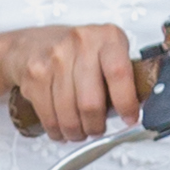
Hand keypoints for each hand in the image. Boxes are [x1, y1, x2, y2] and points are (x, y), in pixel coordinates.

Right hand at [6, 22, 144, 143]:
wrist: (31, 44)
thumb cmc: (76, 52)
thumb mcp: (106, 52)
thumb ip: (124, 76)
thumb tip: (139, 107)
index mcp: (107, 37)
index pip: (119, 74)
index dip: (126, 103)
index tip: (129, 119)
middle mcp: (80, 43)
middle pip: (91, 102)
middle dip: (96, 126)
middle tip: (97, 130)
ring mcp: (54, 58)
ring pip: (69, 114)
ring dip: (76, 132)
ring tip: (80, 132)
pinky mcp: (35, 74)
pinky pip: (48, 115)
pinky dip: (57, 130)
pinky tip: (62, 129)